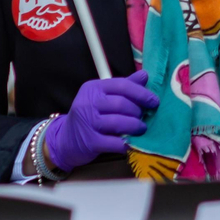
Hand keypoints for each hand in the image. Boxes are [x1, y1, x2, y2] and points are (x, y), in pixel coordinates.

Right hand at [43, 70, 158, 172]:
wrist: (65, 140)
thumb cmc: (89, 116)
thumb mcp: (103, 97)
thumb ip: (124, 86)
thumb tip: (145, 75)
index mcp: (93, 88)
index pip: (122, 85)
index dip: (141, 93)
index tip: (154, 102)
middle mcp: (88, 103)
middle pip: (122, 104)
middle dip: (138, 112)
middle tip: (144, 118)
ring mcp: (88, 122)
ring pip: (119, 122)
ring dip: (135, 127)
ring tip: (141, 129)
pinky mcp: (90, 141)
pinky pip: (115, 142)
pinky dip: (127, 144)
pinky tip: (130, 143)